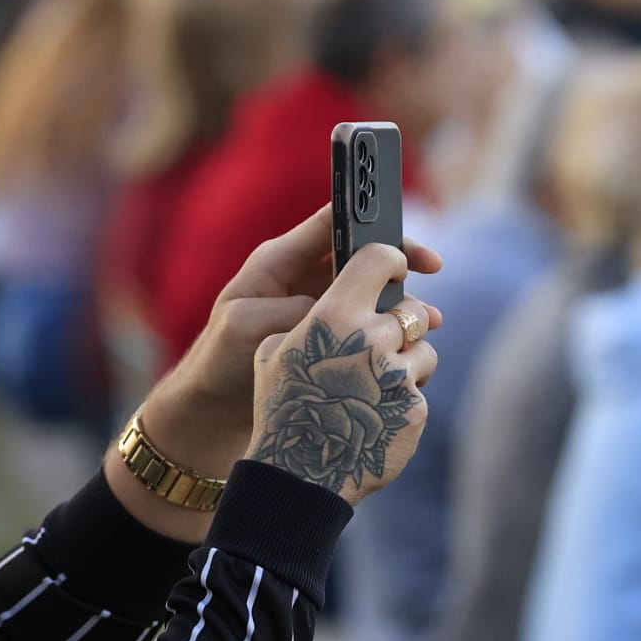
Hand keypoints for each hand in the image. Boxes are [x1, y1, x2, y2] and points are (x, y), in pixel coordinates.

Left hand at [143, 205, 440, 481]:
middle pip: (361, 258)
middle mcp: (302, 282)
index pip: (334, 223)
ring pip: (370, 296)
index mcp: (279, 263)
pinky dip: (391, 338)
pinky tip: (407, 354)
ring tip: (427, 326)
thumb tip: (339, 307)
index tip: (409, 247)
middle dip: (400, 267)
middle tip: (431, 279)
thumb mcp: (247, 326)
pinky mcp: (326, 345)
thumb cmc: (218, 364)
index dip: (376, 225)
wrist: (210, 416)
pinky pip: (367, 331)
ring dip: (401, 307)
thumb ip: (294, 308)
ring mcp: (316, 313)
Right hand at [246, 241, 439, 504]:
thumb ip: (308, 318)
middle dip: (401, 320)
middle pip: (411, 308)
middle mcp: (372, 339)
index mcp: (334, 315)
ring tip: (378, 382)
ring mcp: (398, 376)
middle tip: (381, 338)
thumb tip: (335, 303)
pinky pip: (422, 389)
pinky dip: (405, 398)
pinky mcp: (416, 410)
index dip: (391, 258)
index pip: (380, 259)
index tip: (394, 264)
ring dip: (408, 359)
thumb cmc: (281, 406)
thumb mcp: (274, 351)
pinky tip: (379, 413)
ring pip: (425, 348)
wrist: (299, 473)